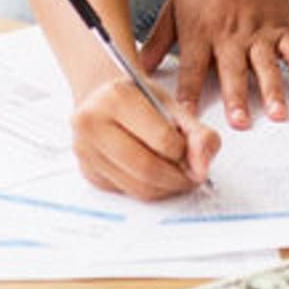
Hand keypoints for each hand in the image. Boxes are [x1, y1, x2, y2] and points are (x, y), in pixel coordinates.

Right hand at [69, 73, 219, 200]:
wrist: (104, 97)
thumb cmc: (139, 98)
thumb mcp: (172, 105)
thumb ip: (197, 133)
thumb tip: (203, 167)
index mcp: (117, 96)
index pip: (163, 140)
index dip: (185, 152)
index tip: (194, 152)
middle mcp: (92, 123)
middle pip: (147, 168)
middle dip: (178, 178)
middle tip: (193, 175)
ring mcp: (85, 149)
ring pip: (137, 187)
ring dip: (166, 188)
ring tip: (178, 176)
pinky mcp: (87, 171)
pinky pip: (126, 192)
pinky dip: (148, 189)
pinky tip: (156, 176)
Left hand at [140, 0, 288, 129]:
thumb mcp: (175, 3)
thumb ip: (158, 40)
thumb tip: (138, 69)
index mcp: (200, 30)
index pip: (192, 68)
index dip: (189, 95)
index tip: (187, 121)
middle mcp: (230, 34)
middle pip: (233, 69)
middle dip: (236, 97)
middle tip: (239, 124)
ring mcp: (259, 31)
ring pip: (266, 64)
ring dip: (272, 90)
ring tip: (277, 114)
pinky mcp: (281, 27)